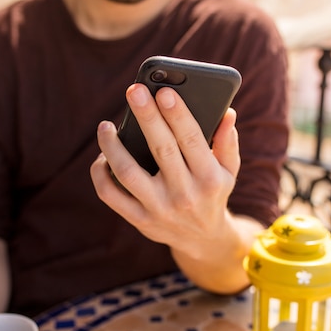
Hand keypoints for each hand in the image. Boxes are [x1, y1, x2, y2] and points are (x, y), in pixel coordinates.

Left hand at [91, 83, 240, 258]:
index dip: (177, 114)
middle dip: (147, 117)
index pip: (192, 140)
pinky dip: (101, 175)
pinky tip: (102, 156)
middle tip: (134, 91)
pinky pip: (111, 196)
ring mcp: (159, 209)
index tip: (164, 91)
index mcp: (209, 178)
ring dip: (113, 146)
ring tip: (106, 126)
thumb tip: (226, 111)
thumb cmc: (213, 193)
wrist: (203, 240)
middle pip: (161, 149)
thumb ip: (227, 142)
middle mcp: (185, 194)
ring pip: (128, 173)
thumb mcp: (229, 171)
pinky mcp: (139, 220)